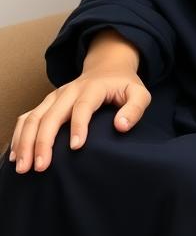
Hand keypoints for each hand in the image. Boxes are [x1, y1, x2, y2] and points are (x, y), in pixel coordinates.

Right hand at [9, 30, 147, 173]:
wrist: (107, 68)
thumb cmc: (124, 86)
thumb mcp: (139, 93)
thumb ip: (135, 108)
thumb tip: (121, 126)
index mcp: (93, 88)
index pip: (83, 106)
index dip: (78, 126)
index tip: (75, 147)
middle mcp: (69, 91)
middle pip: (51, 115)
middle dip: (43, 141)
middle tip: (41, 166)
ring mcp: (54, 97)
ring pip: (34, 117)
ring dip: (25, 141)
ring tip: (24, 167)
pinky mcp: (46, 103)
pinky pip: (27, 118)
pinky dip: (18, 135)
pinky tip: (16, 155)